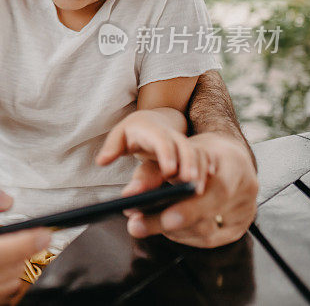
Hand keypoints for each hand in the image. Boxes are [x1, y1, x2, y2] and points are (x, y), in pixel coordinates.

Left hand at [96, 109, 210, 192]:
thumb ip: (112, 147)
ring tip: (199, 189)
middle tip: (189, 182)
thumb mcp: (120, 135)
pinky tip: (208, 186)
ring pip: (197, 154)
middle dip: (188, 164)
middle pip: (184, 147)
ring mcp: (184, 145)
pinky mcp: (191, 154)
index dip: (166, 154)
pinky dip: (206, 171)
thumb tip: (102, 161)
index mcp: (153, 131)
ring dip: (199, 170)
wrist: (154, 120)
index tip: (169, 170)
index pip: (161, 140)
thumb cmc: (134, 130)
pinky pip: (203, 160)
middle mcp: (172, 136)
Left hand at [121, 132, 257, 247]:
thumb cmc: (197, 152)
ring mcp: (246, 210)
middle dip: (169, 223)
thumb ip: (153, 172)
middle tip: (137, 226)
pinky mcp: (240, 226)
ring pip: (208, 232)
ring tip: (143, 224)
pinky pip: (211, 240)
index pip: (216, 191)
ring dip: (172, 231)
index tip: (165, 219)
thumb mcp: (174, 152)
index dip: (192, 209)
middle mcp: (245, 189)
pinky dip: (185, 236)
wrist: (225, 155)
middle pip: (209, 216)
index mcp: (233, 164)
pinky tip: (167, 229)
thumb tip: (130, 195)